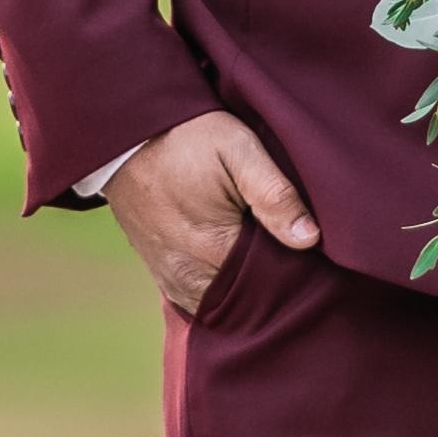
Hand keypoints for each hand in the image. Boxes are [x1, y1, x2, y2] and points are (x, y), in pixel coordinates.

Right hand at [109, 109, 315, 316]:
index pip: (272, 284)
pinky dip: (221, 288)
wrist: (127, 134)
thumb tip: (309, 239)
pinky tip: (237, 267)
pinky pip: (200, 298)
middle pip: (248, 299)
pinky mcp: (162, 273)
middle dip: (272, 283)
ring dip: (245, 288)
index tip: (310, 250)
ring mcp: (172, 278)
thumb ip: (274, 193)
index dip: (296, 270)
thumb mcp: (238, 149)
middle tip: (291, 251)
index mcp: (214, 249)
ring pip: (223, 302)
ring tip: (264, 257)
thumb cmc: (187, 138)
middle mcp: (189, 275)